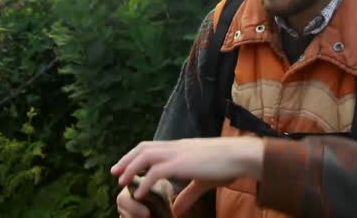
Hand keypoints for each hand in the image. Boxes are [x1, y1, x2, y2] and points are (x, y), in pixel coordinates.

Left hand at [111, 137, 263, 215]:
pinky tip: (139, 193)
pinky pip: (156, 171)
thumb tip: (177, 210)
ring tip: (121, 183)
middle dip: (127, 159)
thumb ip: (188, 195)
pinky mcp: (182, 163)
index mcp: (180, 148)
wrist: (240, 156)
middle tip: (115, 173)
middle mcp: (176, 147)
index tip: (125, 166)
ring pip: (145, 155)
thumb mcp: (203, 182)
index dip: (136, 155)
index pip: (152, 147)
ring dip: (130, 168)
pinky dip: (144, 182)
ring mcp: (178, 153)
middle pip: (143, 147)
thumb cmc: (226, 166)